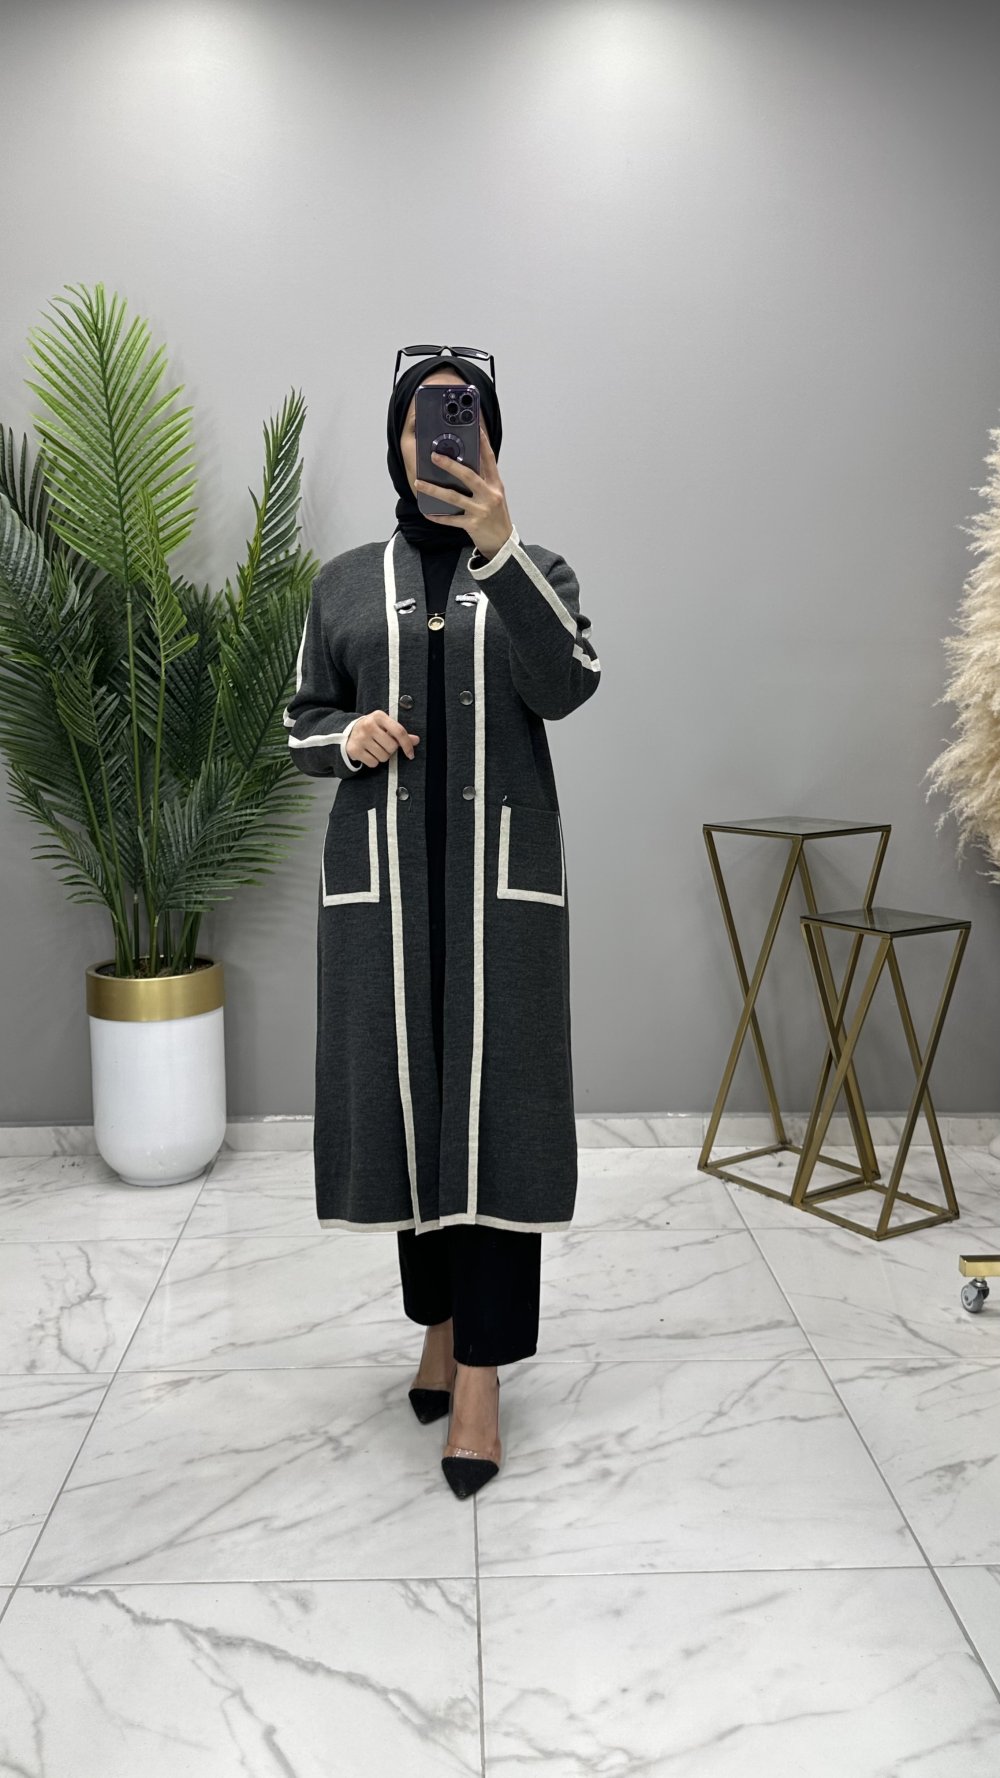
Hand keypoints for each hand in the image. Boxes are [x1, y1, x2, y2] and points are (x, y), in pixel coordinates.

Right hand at [346, 711, 419, 767]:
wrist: (350, 731)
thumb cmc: (373, 728)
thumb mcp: (386, 726)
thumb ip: (400, 733)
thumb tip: (416, 740)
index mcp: (379, 716)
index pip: (399, 731)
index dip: (407, 744)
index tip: (410, 754)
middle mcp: (368, 725)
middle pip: (392, 746)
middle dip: (391, 749)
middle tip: (384, 745)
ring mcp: (360, 737)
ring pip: (383, 756)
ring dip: (382, 756)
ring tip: (376, 749)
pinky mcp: (354, 749)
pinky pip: (373, 763)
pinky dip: (373, 761)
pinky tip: (369, 753)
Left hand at [413, 419, 513, 558]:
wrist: (503, 543)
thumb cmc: (497, 516)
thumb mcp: (495, 495)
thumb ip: (483, 480)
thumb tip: (464, 465)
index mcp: (496, 485)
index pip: (489, 459)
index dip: (483, 442)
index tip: (475, 427)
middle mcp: (490, 495)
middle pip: (468, 475)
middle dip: (449, 465)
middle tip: (433, 456)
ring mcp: (481, 510)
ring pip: (454, 497)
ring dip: (434, 489)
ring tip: (419, 483)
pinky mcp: (473, 525)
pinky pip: (451, 519)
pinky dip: (438, 516)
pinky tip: (427, 512)